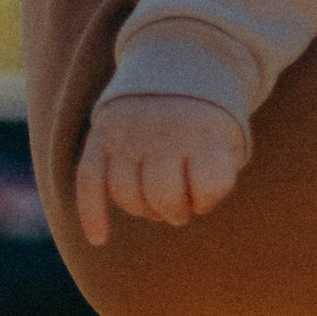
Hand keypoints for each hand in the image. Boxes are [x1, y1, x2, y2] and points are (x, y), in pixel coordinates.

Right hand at [75, 93, 248, 243]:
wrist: (173, 76)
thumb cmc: (204, 133)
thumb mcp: (227, 146)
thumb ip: (217, 179)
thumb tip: (191, 206)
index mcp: (202, 134)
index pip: (208, 182)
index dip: (207, 199)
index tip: (206, 192)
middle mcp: (164, 132)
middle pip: (161, 193)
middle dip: (173, 211)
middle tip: (178, 206)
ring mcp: (128, 134)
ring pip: (125, 193)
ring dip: (142, 209)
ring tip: (155, 202)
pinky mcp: (100, 138)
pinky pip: (89, 179)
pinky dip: (92, 212)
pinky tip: (99, 238)